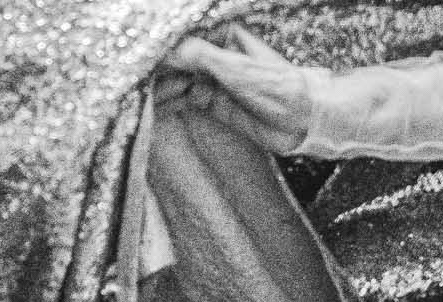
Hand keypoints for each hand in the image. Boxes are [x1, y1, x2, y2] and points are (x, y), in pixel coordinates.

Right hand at [158, 25, 316, 153]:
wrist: (304, 122)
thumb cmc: (278, 88)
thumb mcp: (238, 70)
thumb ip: (204, 57)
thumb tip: (170, 51)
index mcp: (225, 38)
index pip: (187, 39)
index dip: (164, 48)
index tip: (144, 57)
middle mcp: (218, 57)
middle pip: (180, 61)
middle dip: (160, 71)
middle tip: (139, 83)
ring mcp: (216, 81)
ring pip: (181, 81)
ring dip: (162, 88)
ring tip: (143, 97)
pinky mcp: (216, 105)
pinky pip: (188, 101)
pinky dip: (172, 104)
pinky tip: (155, 107)